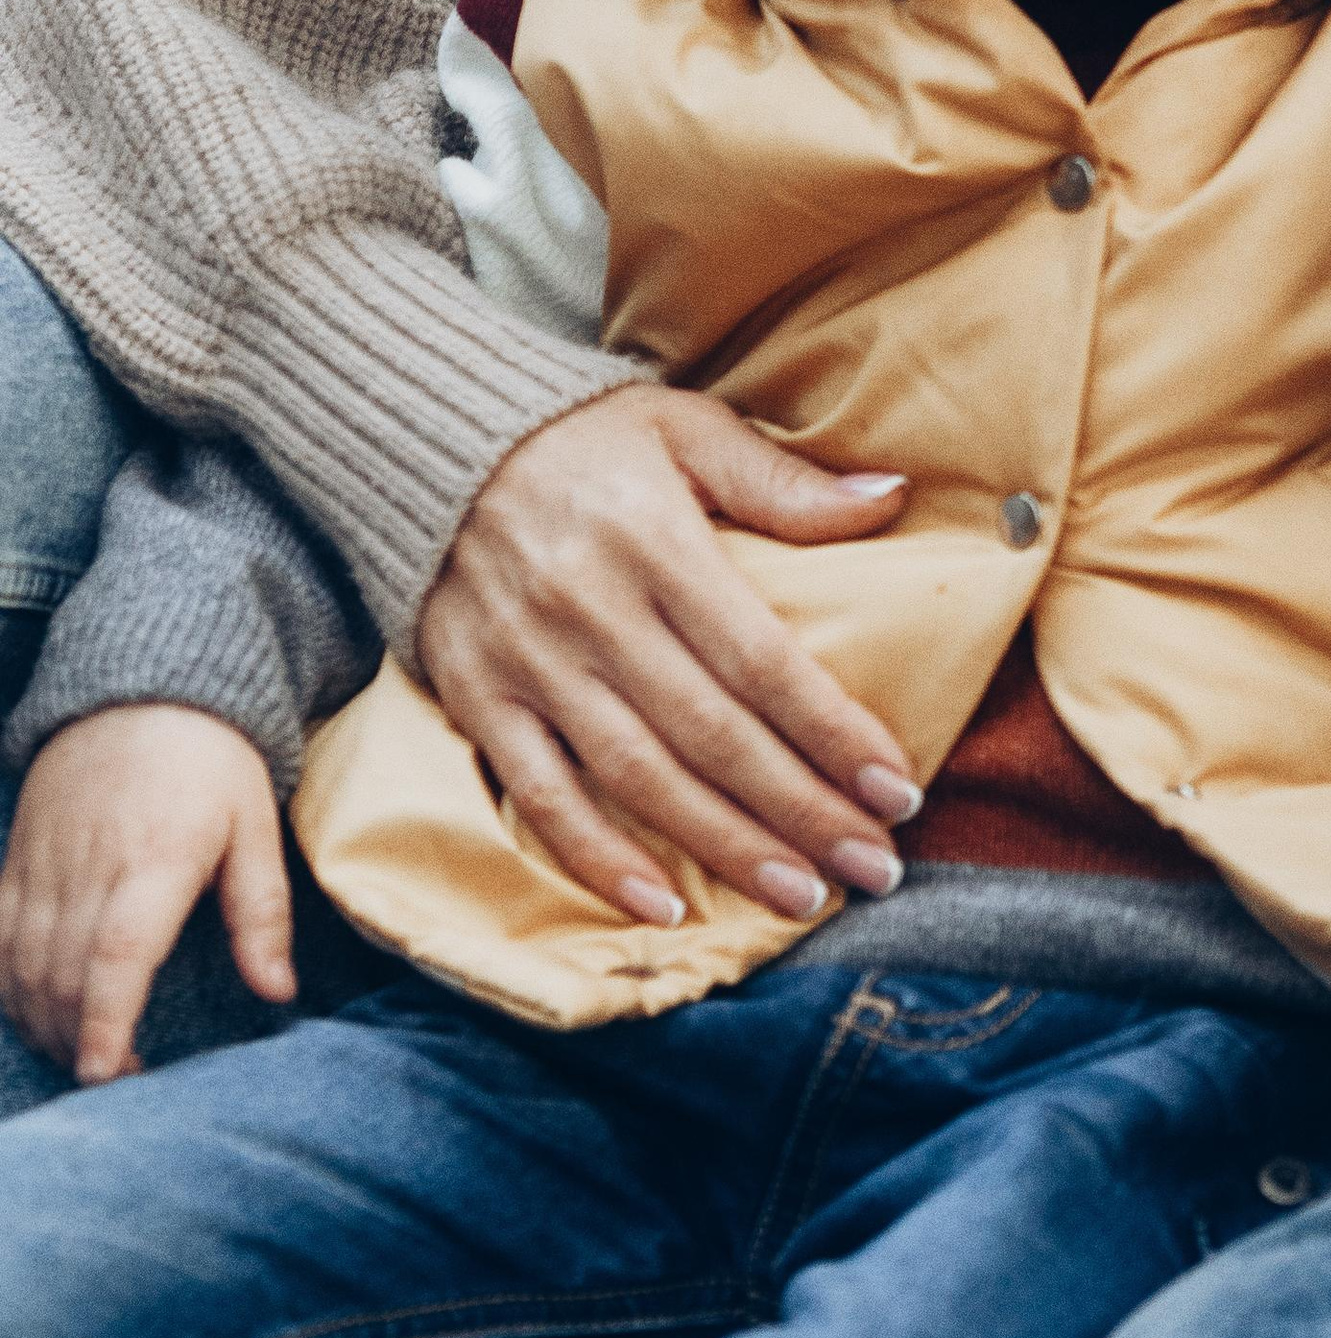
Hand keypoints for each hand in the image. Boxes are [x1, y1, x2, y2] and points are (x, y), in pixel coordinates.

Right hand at [0, 705, 295, 1083]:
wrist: (141, 686)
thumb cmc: (210, 759)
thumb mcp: (255, 823)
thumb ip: (262, 911)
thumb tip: (279, 992)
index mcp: (156, 858)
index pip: (118, 953)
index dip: (106, 1019)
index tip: (106, 1071)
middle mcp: (89, 866)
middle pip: (65, 976)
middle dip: (81, 1040)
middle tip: (118, 1074)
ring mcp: (43, 865)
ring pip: (25, 967)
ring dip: (45, 1023)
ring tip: (84, 1052)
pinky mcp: (15, 863)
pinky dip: (7, 987)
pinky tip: (35, 1013)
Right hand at [417, 385, 920, 930]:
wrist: (429, 436)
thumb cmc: (584, 435)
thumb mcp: (687, 429)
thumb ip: (784, 480)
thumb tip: (893, 500)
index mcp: (656, 541)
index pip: (761, 659)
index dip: (832, 732)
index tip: (895, 790)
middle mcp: (593, 610)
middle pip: (713, 734)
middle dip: (800, 811)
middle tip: (873, 868)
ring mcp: (530, 662)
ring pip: (639, 778)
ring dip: (724, 848)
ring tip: (799, 897)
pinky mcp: (478, 699)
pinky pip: (540, 796)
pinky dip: (598, 859)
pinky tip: (662, 908)